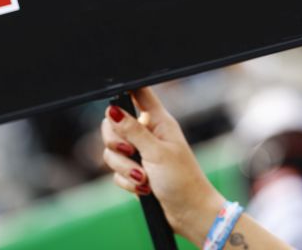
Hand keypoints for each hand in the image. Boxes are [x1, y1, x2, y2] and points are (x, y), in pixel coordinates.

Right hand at [100, 86, 224, 242]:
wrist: (188, 213)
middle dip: (117, 142)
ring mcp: (140, 152)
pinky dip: (127, 181)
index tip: (114, 98)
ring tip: (143, 178)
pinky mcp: (134, 171)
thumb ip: (133, 131)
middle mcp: (147, 133)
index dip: (125, 89)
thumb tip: (113, 110)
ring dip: (125, 168)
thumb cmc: (182, 180)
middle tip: (130, 152)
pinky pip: (115, 171)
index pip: (139, 93)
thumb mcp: (156, 153)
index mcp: (159, 121)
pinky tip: (144, 188)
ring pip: (112, 150)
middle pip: (114, 124)